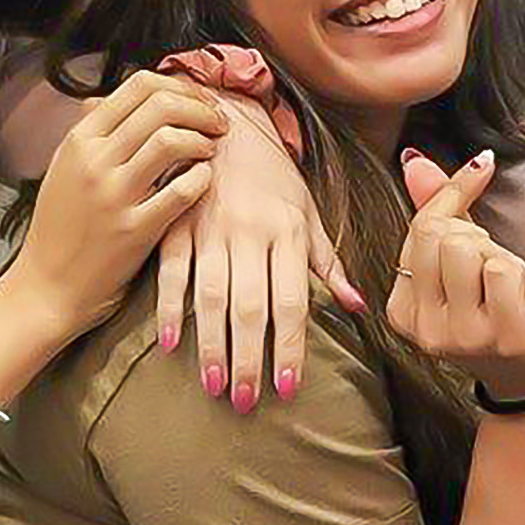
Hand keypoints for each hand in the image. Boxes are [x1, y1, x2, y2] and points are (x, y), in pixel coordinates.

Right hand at [9, 71, 224, 342]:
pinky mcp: (135, 230)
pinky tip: (203, 180)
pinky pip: (181, 190)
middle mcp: (95, 161)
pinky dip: (202, 178)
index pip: (138, 86)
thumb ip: (90, 132)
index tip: (198, 100)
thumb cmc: (59, 230)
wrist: (46, 287)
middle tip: (217, 121)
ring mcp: (114, 195)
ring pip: (171, 140)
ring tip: (210, 149)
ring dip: (203, 139)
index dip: (179, 86)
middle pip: (161, 106)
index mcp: (79, 141)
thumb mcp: (63, 169)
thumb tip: (109, 98)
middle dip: (201, 108)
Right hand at [154, 98, 366, 412]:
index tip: (288, 389)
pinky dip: (169, 308)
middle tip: (247, 403)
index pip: (293, 301)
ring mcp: (211, 228)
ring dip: (213, 345)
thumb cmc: (273, 175)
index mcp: (288, 232)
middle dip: (251, 359)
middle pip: (253, 306)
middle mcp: (252, 232)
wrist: (227, 121)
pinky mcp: (177, 223)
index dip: (291, 347)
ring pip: (213, 296)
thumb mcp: (308, 210)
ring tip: (215, 387)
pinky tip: (168, 344)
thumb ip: (328, 262)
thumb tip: (356, 308)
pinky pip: (173, 271)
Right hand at [386, 149, 524, 401]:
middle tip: (491, 266)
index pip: (419, 228)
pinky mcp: (503, 336)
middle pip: (440, 234)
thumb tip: (414, 161)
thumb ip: (437, 210)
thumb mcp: (463, 262)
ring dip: (498, 255)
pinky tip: (522, 300)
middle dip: (476, 235)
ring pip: (467, 247)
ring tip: (505, 286)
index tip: (479, 169)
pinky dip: (519, 272)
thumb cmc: (501, 310)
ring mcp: (462, 336)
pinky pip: (502, 269)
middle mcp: (425, 329)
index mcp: (403, 311)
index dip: (452, 195)